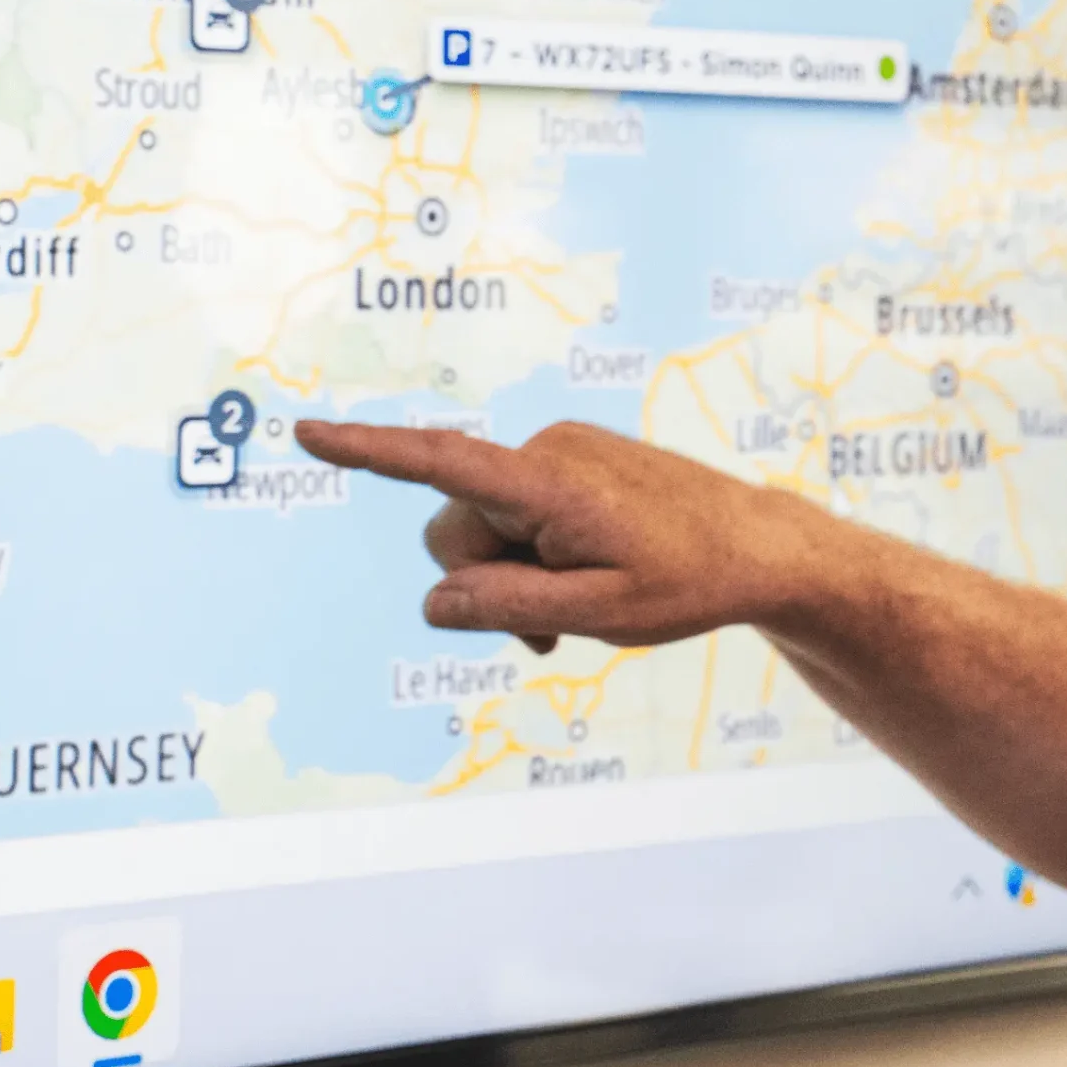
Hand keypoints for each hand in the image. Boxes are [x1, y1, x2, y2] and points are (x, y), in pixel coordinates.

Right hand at [294, 419, 815, 650]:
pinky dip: (532, 553)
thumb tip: (435, 601)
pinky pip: (517, 515)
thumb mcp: (599, 614)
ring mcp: (559, 452)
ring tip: (576, 610)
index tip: (307, 432)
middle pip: (458, 529)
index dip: (370, 452)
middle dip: (483, 583)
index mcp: (551, 483)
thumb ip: (508, 606)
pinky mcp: (569, 462)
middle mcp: (547, 452)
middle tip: (548, 634)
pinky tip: (580, 581)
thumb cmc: (689, 581)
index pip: (444, 463)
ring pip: (486, 526)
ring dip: (512, 574)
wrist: (759, 546)